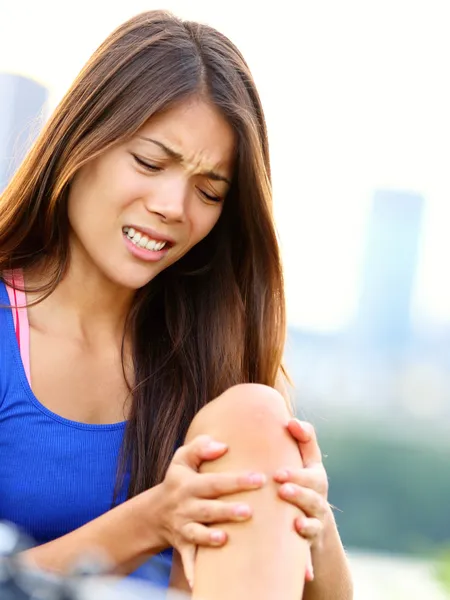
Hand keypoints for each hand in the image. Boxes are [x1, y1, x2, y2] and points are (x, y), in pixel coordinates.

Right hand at [158, 434, 265, 586]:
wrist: (156, 513)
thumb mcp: (182, 459)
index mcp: (190, 485)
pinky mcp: (183, 546)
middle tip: (249, 511)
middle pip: (208, 509)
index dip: (236, 480)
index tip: (259, 479)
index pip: (215, 482)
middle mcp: (186, 507)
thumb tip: (222, 445)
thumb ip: (200, 447)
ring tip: (226, 538)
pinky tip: (201, 584)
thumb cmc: (178, 481)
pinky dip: (194, 572)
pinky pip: (188, 560)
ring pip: (198, 534)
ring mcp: (184, 528)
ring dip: (210, 538)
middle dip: (227, 511)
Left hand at [274, 419, 328, 580]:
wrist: (313, 534)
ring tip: (284, 491)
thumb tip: (290, 420)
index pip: (311, 449)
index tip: (289, 425)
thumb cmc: (298, 492)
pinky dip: (307, 529)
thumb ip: (297, 442)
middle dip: (297, 474)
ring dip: (300, 496)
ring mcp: (317, 512)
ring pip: (314, 505)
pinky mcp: (313, 534)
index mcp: (312, 470)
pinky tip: (297, 526)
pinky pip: (313, 532)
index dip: (303, 435)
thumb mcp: (299, 467)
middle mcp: (318, 490)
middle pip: (314, 480)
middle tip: (278, 472)